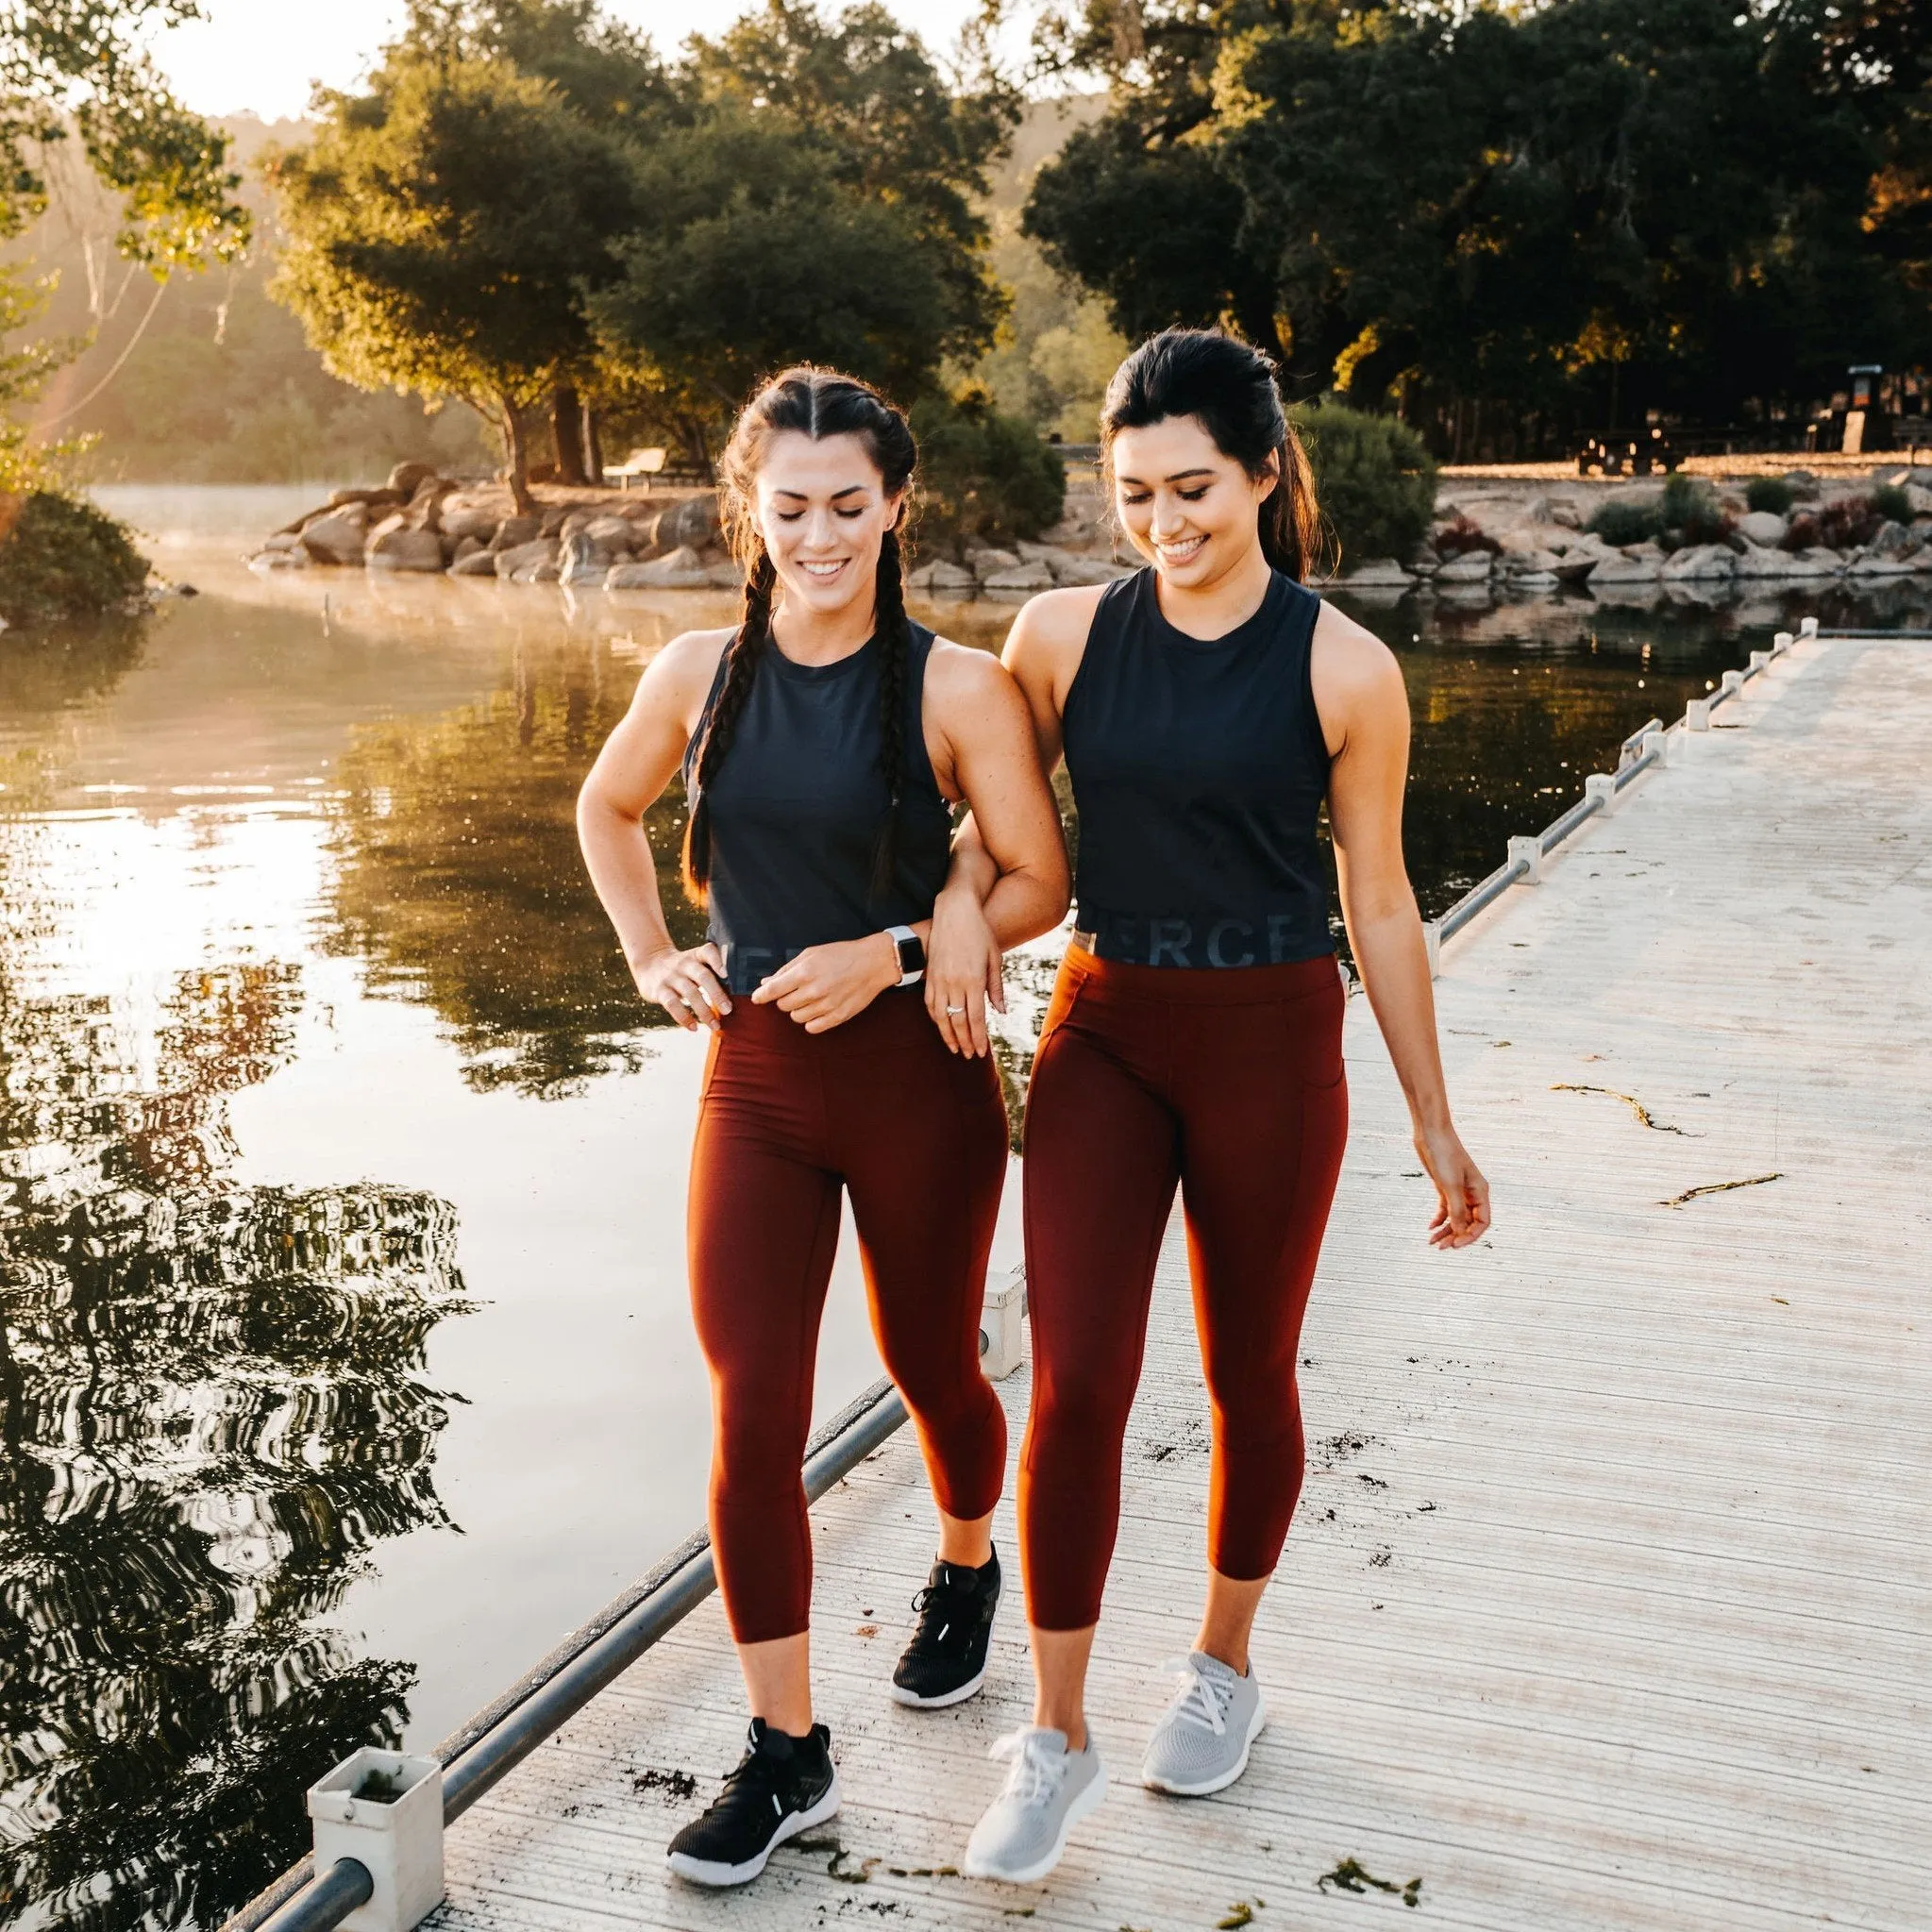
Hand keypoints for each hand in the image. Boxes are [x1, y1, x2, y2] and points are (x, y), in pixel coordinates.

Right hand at [631, 941, 730, 1030]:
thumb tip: (738, 991)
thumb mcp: (695, 962)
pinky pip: (672, 1004)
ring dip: (704, 1011)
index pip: (708, 952)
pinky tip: (693, 1027)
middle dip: (717, 994)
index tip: (727, 974)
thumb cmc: (682, 969)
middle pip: (703, 976)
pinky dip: (684, 1017)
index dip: (718, 961)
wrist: (649, 964)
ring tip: (715, 1025)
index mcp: (696, 956)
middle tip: (728, 1010)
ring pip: (690, 993)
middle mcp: (684, 964)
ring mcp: (671, 977)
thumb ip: (712, 971)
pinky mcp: (659, 990)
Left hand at [750, 934, 896, 1031]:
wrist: (873, 963)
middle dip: (785, 999)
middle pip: (783, 1006)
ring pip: (796, 1018)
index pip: (773, 991)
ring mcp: (826, 1006)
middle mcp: (814, 991)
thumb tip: (766, 982)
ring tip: (811, 998)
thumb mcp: (811, 954)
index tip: (757, 998)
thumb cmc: (841, 955)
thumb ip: (787, 969)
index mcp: (805, 972)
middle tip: (797, 990)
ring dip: (799, 1010)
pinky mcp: (837, 1017)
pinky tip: (818, 1010)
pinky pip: (812, 1028)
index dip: (761, 996)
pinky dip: (811, 1021)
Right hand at [926, 886, 1003, 1056]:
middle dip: (965, 1042)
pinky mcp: (929, 975)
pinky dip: (935, 1018)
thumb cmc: (979, 933)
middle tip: (970, 1055)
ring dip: (948, 1035)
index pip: (975, 1018)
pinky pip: (930, 1004)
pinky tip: (942, 1026)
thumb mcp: (994, 959)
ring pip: (941, 1016)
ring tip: (955, 1048)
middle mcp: (954, 982)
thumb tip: (1000, 1012)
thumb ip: (995, 988)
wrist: (954, 911)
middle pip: (958, 1022)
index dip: (978, 1038)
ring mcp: (939, 979)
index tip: (982, 1052)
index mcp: (973, 980)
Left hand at [1416, 1120, 1489, 1247]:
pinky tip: (1430, 1227)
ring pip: (1456, 1217)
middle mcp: (1472, 1193)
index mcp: (1480, 1191)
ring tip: (1432, 1242)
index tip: (1455, 1245)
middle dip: (1456, 1236)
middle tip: (1440, 1247)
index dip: (1470, 1236)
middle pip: (1468, 1223)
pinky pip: (1446, 1209)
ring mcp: (1458, 1190)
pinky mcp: (1445, 1187)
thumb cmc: (1444, 1155)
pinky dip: (1439, 1219)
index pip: (1482, 1222)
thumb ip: (1457, 1210)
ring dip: (1446, 1230)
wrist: (1430, 1133)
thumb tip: (1461, 1233)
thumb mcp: (1450, 1185)